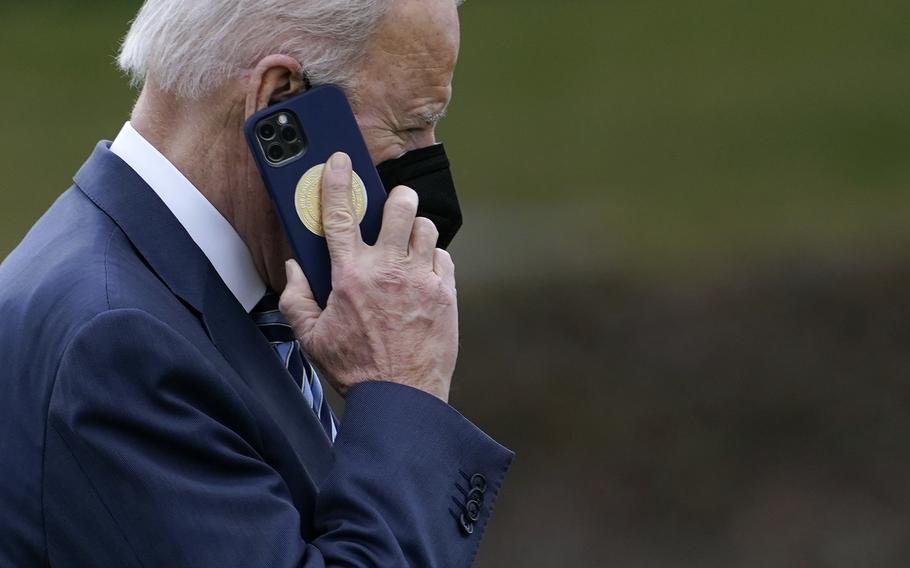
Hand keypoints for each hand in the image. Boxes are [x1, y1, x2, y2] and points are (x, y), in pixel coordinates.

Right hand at [279, 152, 457, 401]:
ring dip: (416, 232)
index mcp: (351, 275)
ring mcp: (421, 280)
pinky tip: (421, 278)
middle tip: (392, 208)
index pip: (340, 215)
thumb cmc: (356, 368)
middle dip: (397, 199)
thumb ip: (296, 298)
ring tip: (406, 249)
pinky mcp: (445, 294)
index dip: (338, 182)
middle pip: (401, 206)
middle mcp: (389, 270)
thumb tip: (294, 269)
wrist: (402, 398)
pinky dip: (432, 261)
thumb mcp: (311, 337)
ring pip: (427, 228)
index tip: (341, 160)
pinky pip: (443, 258)